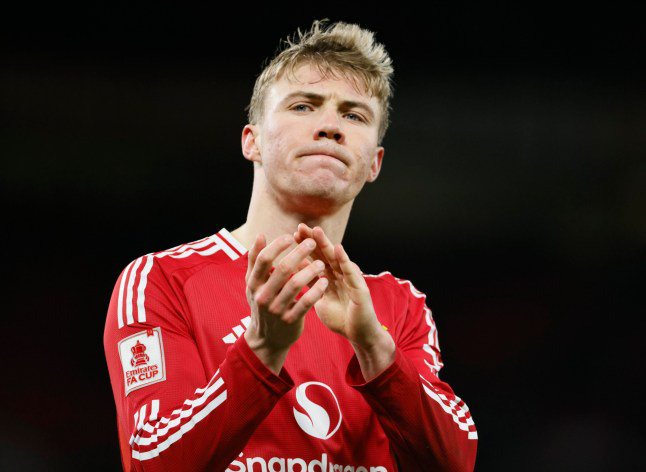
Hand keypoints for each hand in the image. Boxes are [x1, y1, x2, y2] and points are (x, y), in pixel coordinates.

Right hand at [244, 233, 328, 373]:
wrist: (267, 338)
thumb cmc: (263, 303)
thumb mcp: (254, 284)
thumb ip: (256, 260)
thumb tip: (260, 235)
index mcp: (253, 284)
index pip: (264, 259)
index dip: (278, 245)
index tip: (291, 236)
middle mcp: (262, 296)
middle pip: (283, 269)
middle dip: (299, 253)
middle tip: (312, 243)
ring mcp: (276, 309)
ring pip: (296, 284)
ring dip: (310, 270)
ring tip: (321, 263)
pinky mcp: (290, 320)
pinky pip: (306, 302)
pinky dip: (316, 290)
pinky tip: (324, 281)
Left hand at [293, 224, 385, 348]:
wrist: (358, 334)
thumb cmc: (340, 318)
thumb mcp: (320, 299)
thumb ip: (311, 285)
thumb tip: (296, 273)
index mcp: (330, 277)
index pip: (316, 258)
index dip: (305, 246)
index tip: (293, 234)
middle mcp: (341, 274)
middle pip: (325, 254)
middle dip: (313, 240)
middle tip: (301, 226)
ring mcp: (351, 279)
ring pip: (337, 259)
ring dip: (326, 244)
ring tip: (316, 230)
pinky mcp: (360, 288)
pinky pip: (351, 273)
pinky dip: (344, 260)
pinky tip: (337, 249)